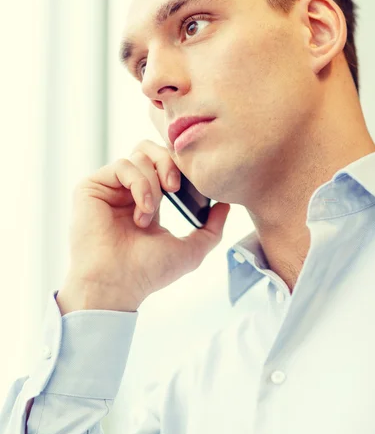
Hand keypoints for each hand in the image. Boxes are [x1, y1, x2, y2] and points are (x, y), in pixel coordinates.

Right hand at [56, 140, 229, 313]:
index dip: (180, 166)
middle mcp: (126, 190)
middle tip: (176, 188)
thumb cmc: (148, 272)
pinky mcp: (91, 186)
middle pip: (150, 149)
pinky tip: (140, 211)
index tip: (193, 184)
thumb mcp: (191, 251)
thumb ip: (212, 228)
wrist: (117, 285)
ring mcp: (108, 187)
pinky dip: (139, 185)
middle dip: (169, 162)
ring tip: (148, 215)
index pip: (164, 164)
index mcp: (147, 200)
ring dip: (152, 185)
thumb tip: (225, 205)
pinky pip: (123, 165)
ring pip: (139, 156)